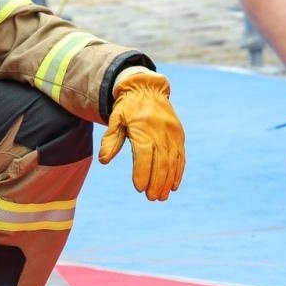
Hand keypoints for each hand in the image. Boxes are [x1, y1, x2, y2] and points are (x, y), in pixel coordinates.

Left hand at [100, 69, 185, 200]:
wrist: (147, 88)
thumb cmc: (127, 107)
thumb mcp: (115, 119)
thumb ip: (111, 140)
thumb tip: (104, 160)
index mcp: (143, 127)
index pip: (144, 154)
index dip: (142, 173)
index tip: (139, 188)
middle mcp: (160, 130)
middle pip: (160, 161)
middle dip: (156, 182)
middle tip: (152, 198)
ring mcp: (172, 133)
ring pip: (172, 161)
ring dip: (168, 181)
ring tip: (162, 196)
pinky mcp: (179, 134)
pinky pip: (180, 156)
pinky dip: (178, 171)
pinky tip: (174, 185)